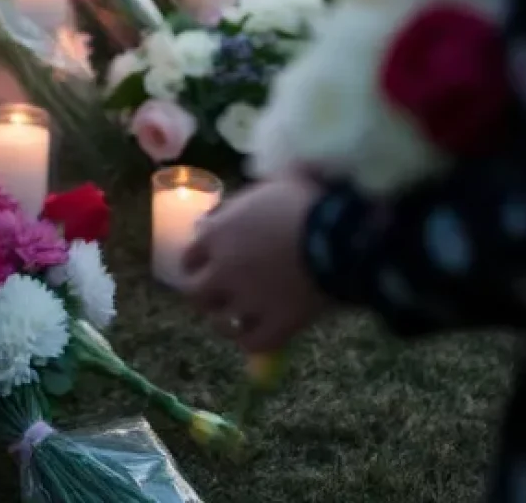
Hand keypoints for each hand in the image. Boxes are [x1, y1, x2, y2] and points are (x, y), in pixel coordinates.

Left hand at [181, 178, 332, 353]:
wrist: (337, 238)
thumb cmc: (307, 201)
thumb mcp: (278, 181)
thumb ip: (262, 192)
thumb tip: (268, 182)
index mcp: (217, 232)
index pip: (188, 254)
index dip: (198, 261)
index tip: (207, 262)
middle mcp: (222, 269)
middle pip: (194, 293)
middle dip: (204, 294)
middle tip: (218, 293)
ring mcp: (246, 302)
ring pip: (220, 323)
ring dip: (226, 320)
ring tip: (238, 318)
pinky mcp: (273, 327)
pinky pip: (252, 343)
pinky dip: (253, 341)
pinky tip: (260, 334)